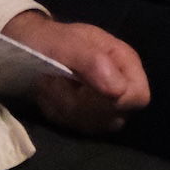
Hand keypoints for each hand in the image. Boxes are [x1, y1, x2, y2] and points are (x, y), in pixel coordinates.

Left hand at [1, 11, 149, 133]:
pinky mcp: (86, 117)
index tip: (81, 88)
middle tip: (54, 81)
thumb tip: (118, 90)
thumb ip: (92, 61)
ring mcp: (103, 105)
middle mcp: (120, 86)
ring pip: (93, 126)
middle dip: (79, 104)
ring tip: (48, 84)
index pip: (138, 97)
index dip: (112, 101)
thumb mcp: (67, 42)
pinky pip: (75, 129)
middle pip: (115, 117)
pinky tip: (48, 95)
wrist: (31, 45)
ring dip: (63, 108)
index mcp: (124, 63)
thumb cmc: (52, 40)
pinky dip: (57, 114)